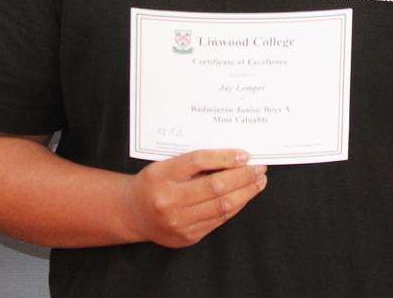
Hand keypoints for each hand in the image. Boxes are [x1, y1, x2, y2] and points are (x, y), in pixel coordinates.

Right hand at [124, 149, 266, 247]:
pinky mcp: (188, 237)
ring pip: (221, 206)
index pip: (197, 162)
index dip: (223, 157)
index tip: (244, 155)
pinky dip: (235, 206)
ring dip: (245, 192)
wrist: (133, 214)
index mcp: (161, 176)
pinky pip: (218, 220)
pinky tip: (244, 196)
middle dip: (242, 176)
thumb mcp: (165, 165)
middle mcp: (169, 201)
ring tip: (258, 181)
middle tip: (259, 167)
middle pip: (214, 186)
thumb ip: (194, 162)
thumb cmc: (152, 183)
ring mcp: (179, 222)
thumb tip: (231, 157)